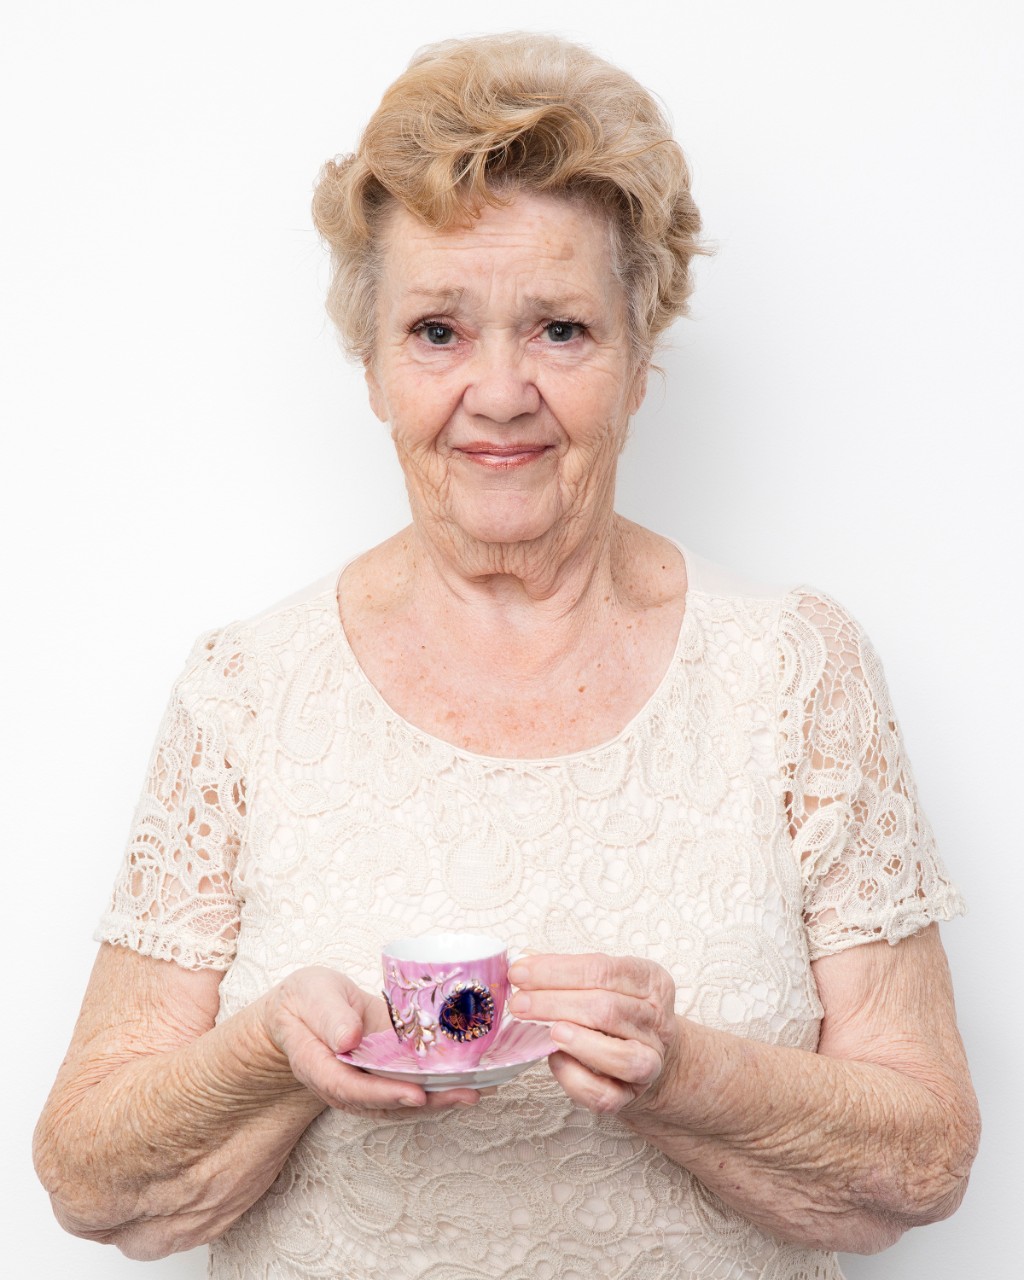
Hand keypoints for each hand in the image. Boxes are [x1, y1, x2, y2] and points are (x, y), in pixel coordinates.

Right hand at [257, 966, 481, 1114]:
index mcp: (318, 1065)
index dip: (382, 1093)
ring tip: (475, 1090)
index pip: (348, 1087)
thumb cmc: (306, 1000)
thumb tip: (349, 1038)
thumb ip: (329, 1016)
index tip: (414, 1094)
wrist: (306, 1008)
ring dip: (438, 1099)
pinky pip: (408, 1084)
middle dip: (425, 1102)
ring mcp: (366, 1082)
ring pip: (400, 1100)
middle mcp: (344, 1083)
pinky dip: (437, 1086)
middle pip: (383, 1102)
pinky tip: (468, 1080)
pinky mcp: (383, 1074)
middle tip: (463, 1094)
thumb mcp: (312, 996)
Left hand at [508, 953, 681, 1115]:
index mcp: (650, 982)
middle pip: (607, 1009)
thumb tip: (524, 962)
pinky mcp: (632, 1095)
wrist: (649, 1056)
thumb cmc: (618, 1012)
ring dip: (579, 1041)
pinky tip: (556, 1060)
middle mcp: (656, 1021)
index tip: (520, 973)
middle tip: (519, 1004)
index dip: (557, 970)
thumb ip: (568, 971)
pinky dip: (576, 1078)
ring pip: (621, 1056)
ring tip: (549, 1031)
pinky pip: (605, 1094)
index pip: (603, 970)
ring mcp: (650, 1061)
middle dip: (555, 1004)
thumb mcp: (603, 981)